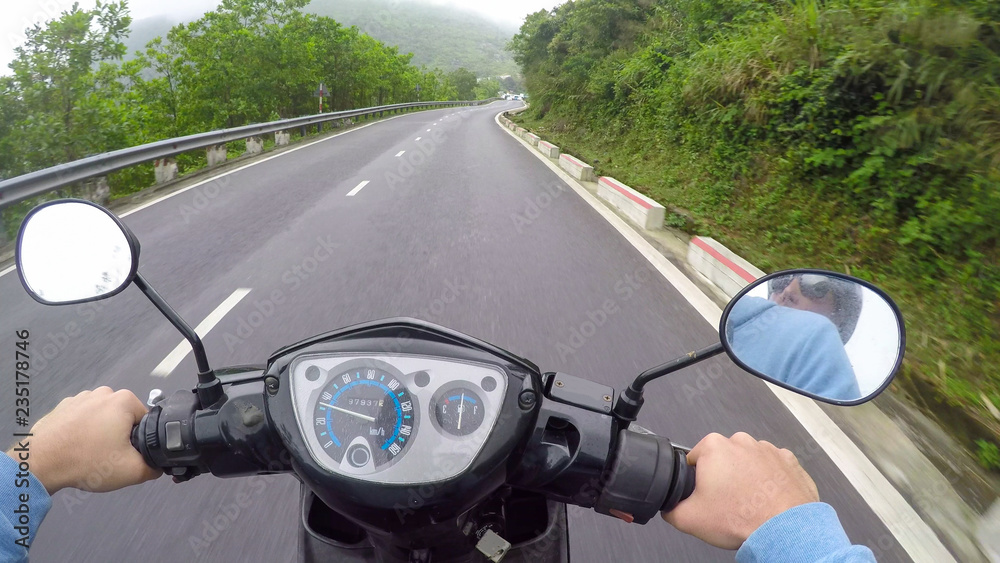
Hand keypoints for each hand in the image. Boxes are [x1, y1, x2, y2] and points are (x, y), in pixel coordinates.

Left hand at [7, 387, 160, 493]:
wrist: (40, 464)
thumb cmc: (82, 461)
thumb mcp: (132, 471)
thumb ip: (155, 467)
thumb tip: (159, 466)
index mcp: (124, 401)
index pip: (147, 421)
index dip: (141, 442)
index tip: (128, 454)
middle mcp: (103, 393)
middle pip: (125, 419)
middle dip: (121, 437)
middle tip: (110, 457)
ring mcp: (81, 398)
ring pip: (104, 419)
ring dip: (102, 434)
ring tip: (91, 454)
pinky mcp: (64, 407)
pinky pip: (83, 420)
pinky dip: (83, 433)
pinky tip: (77, 449)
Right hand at [662, 432, 818, 548]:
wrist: (785, 529)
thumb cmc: (744, 518)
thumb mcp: (688, 519)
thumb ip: (670, 508)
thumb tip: (669, 506)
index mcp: (714, 447)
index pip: (694, 460)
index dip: (696, 481)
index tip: (704, 496)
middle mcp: (741, 442)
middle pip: (722, 460)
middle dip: (722, 479)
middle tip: (726, 503)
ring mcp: (768, 449)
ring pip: (747, 464)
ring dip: (746, 479)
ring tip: (748, 504)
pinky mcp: (788, 462)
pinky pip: (772, 470)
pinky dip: (768, 483)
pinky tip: (766, 501)